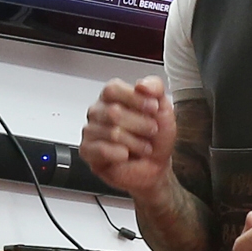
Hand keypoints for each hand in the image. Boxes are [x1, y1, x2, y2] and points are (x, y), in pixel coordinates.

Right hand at [79, 77, 177, 201]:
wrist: (156, 166)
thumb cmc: (156, 137)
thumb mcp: (163, 107)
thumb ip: (155, 88)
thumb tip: (141, 84)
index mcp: (112, 96)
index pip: (113, 89)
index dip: (135, 99)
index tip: (154, 108)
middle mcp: (98, 111)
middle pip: (114, 112)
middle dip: (141, 125)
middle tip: (151, 132)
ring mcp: (91, 131)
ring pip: (112, 133)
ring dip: (136, 143)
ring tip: (142, 147)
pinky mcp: (88, 151)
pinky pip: (102, 150)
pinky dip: (120, 154)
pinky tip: (126, 155)